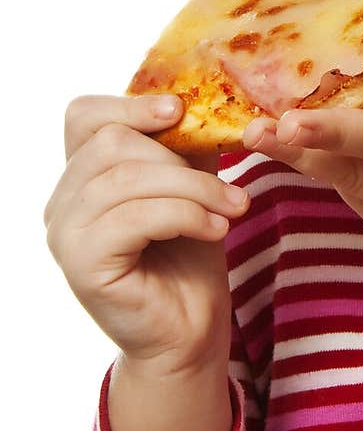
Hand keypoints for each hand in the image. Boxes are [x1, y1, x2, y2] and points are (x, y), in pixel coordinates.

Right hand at [44, 95, 249, 374]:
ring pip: (127, 179)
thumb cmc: (188, 258)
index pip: (83, 116)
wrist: (189, 331)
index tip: (180, 112)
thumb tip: (204, 98)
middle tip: (230, 187)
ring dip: (194, 189)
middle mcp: (61, 203)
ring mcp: (64, 235)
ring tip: (233, 208)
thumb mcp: (191, 186)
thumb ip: (185, 145)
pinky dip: (185, 215)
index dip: (130, 104)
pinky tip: (216, 230)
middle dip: (181, 160)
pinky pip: (134, 217)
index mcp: (81, 177)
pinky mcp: (82, 265)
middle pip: (112, 143)